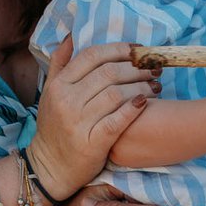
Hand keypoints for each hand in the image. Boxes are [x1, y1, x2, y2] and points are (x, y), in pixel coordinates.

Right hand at [30, 34, 153, 199]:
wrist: (51, 168)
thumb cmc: (55, 128)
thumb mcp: (49, 94)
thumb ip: (59, 64)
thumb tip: (71, 36)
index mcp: (58, 85)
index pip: (92, 56)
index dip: (119, 49)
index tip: (138, 50)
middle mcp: (67, 101)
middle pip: (108, 73)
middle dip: (136, 67)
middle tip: (153, 68)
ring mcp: (78, 122)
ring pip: (116, 94)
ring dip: (141, 85)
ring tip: (155, 85)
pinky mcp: (92, 143)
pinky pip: (118, 120)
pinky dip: (134, 108)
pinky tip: (146, 102)